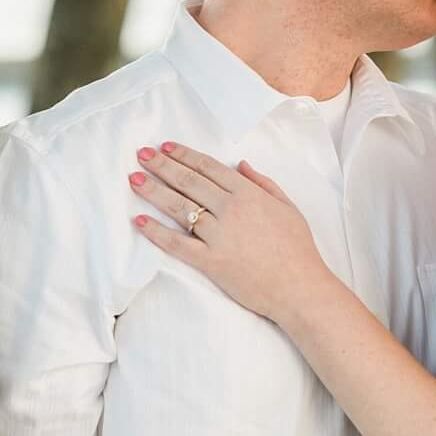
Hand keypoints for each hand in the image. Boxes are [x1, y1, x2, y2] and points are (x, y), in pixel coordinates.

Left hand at [128, 141, 325, 322]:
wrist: (301, 288)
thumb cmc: (298, 249)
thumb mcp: (288, 207)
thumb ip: (263, 183)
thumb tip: (241, 164)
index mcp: (248, 194)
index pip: (208, 167)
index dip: (184, 155)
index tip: (165, 147)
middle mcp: (231, 210)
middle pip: (188, 181)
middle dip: (162, 165)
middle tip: (141, 154)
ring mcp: (219, 236)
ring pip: (179, 207)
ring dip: (153, 191)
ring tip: (134, 180)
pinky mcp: (211, 262)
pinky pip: (178, 244)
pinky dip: (157, 233)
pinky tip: (140, 222)